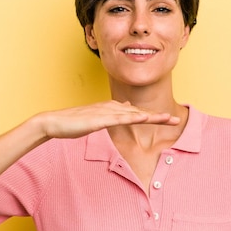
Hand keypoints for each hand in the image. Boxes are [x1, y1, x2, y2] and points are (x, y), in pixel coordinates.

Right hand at [39, 100, 180, 139]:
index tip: (166, 119)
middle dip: (158, 115)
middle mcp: (111, 107)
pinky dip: (135, 119)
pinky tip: (145, 120)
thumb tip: (119, 113)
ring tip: (169, 119)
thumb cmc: (71, 124)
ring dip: (152, 116)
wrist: (54, 122)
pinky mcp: (100, 118)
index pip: (135, 112)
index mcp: (110, 108)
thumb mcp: (93, 121)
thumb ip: (107, 118)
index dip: (152, 116)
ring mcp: (106, 112)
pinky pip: (121, 119)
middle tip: (176, 119)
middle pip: (139, 112)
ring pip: (134, 114)